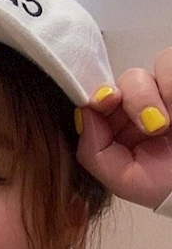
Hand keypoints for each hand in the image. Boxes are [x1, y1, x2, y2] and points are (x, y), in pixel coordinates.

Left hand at [76, 47, 171, 209]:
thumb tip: (84, 114)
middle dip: (136, 98)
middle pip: (129, 79)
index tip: (105, 101)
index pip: (103, 97)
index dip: (101, 95)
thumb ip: (93, 153)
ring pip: (159, 64)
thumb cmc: (163, 184)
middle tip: (153, 125)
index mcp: (119, 124)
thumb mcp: (122, 179)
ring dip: (159, 94)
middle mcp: (143, 103)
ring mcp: (168, 89)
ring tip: (168, 124)